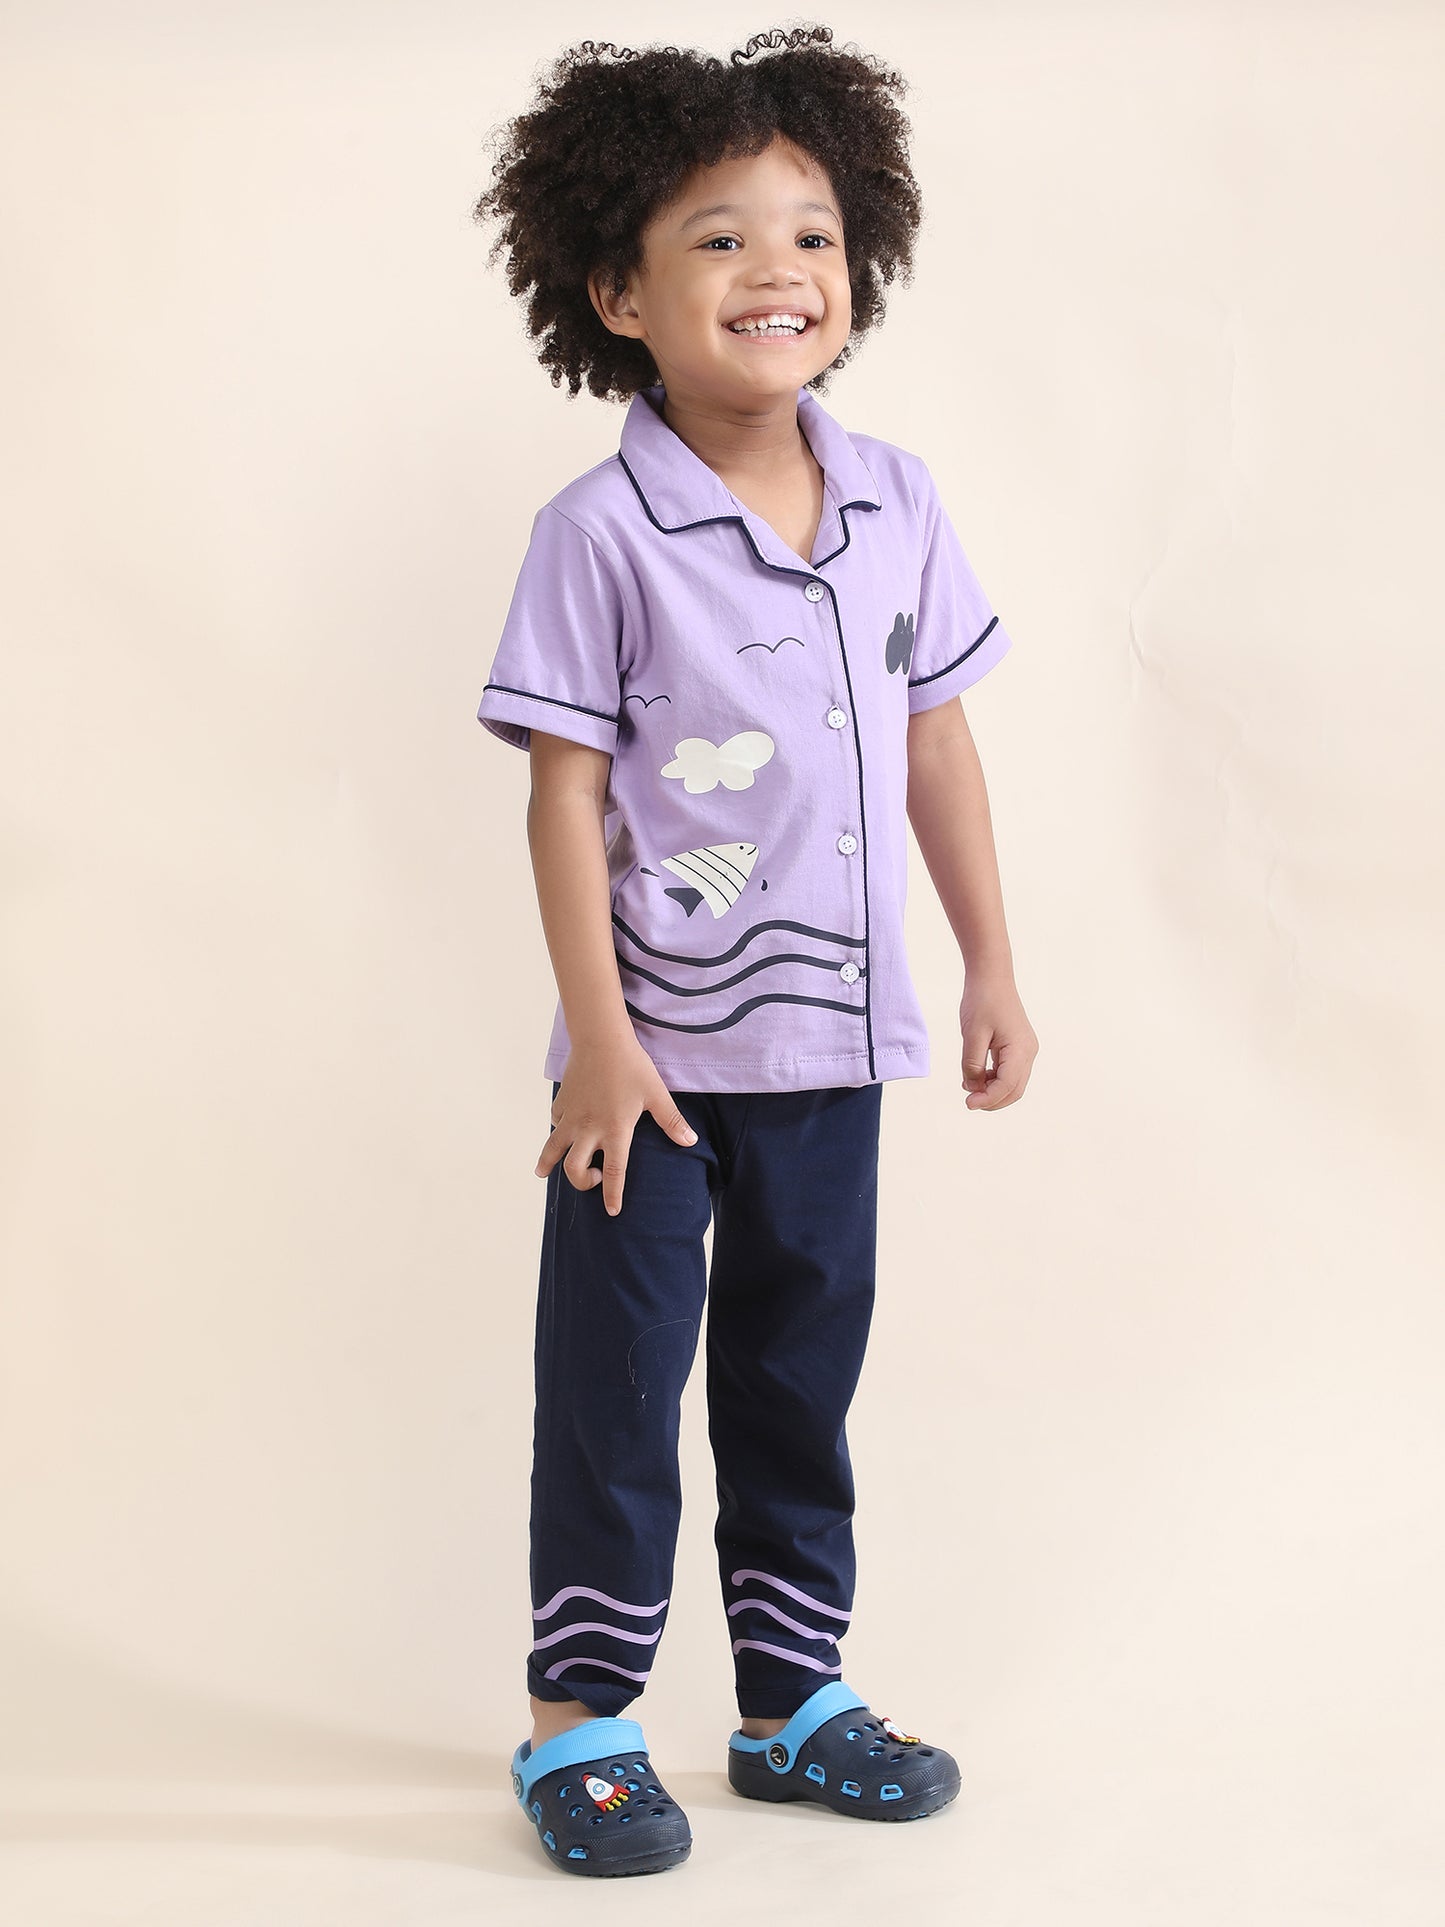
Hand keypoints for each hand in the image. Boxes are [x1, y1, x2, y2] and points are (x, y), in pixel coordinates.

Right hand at [535, 1037, 697, 1214]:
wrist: (601, 1039)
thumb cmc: (632, 1066)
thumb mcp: (657, 1094)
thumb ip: (672, 1121)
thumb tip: (690, 1141)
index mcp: (615, 1130)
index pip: (613, 1172)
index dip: (612, 1194)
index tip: (612, 1211)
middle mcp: (589, 1129)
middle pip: (575, 1169)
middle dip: (582, 1182)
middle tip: (591, 1179)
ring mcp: (572, 1116)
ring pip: (553, 1149)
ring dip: (547, 1163)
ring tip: (542, 1172)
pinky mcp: (562, 1102)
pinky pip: (555, 1124)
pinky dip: (557, 1131)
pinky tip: (560, 1131)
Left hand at [958, 971, 1037, 1110]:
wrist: (992, 976)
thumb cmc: (982, 1001)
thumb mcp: (972, 1035)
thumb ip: (972, 1065)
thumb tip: (973, 1088)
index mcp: (1020, 1049)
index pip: (1007, 1086)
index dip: (987, 1099)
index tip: (968, 1103)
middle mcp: (1028, 1052)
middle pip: (1014, 1090)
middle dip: (992, 1100)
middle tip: (969, 1102)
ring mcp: (1026, 1049)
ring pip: (1013, 1083)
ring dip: (993, 1091)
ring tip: (970, 1086)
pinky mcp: (1019, 1046)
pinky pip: (1010, 1071)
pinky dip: (995, 1079)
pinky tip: (977, 1076)